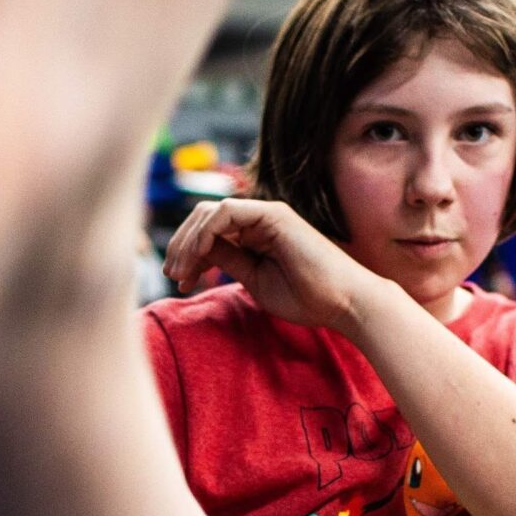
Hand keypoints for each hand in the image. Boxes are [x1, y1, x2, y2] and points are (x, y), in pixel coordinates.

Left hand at [162, 198, 380, 331]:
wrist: (343, 302)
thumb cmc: (306, 297)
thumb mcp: (253, 280)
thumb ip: (228, 261)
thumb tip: (197, 253)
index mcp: (253, 234)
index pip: (208, 231)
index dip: (187, 254)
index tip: (178, 282)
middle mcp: (258, 219)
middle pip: (202, 218)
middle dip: (180, 245)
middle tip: (172, 275)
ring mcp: (266, 214)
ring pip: (209, 212)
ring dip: (188, 242)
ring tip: (181, 272)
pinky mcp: (273, 215)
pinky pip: (226, 212)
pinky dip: (206, 232)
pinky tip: (200, 257)